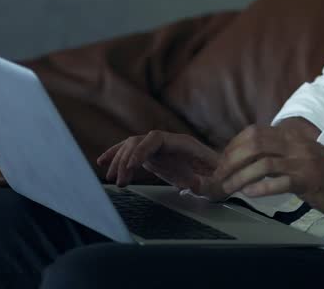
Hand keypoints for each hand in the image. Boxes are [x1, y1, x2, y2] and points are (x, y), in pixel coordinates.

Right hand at [96, 130, 223, 197]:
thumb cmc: (220, 177)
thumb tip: (195, 185)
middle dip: (126, 159)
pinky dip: (117, 156)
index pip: (156, 138)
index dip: (142, 148)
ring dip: (119, 161)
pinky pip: (131, 154)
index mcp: (182, 143)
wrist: (220, 176)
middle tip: (119, 180)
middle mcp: (168, 142)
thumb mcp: (217, 182)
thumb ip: (207, 182)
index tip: (132, 164)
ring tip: (113, 179)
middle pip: (139, 142)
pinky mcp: (153, 158)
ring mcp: (159, 149)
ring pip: (132, 147)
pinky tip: (103, 162)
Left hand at [212, 124, 323, 219]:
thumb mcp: (303, 157)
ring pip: (263, 162)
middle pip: (254, 143)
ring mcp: (303, 161)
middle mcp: (296, 144)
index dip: (233, 146)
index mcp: (293, 136)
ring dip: (240, 176)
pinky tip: (249, 193)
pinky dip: (261, 187)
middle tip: (219, 176)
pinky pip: (280, 181)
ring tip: (227, 188)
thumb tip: (249, 161)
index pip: (254, 133)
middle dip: (231, 160)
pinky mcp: (309, 180)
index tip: (222, 162)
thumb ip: (281, 154)